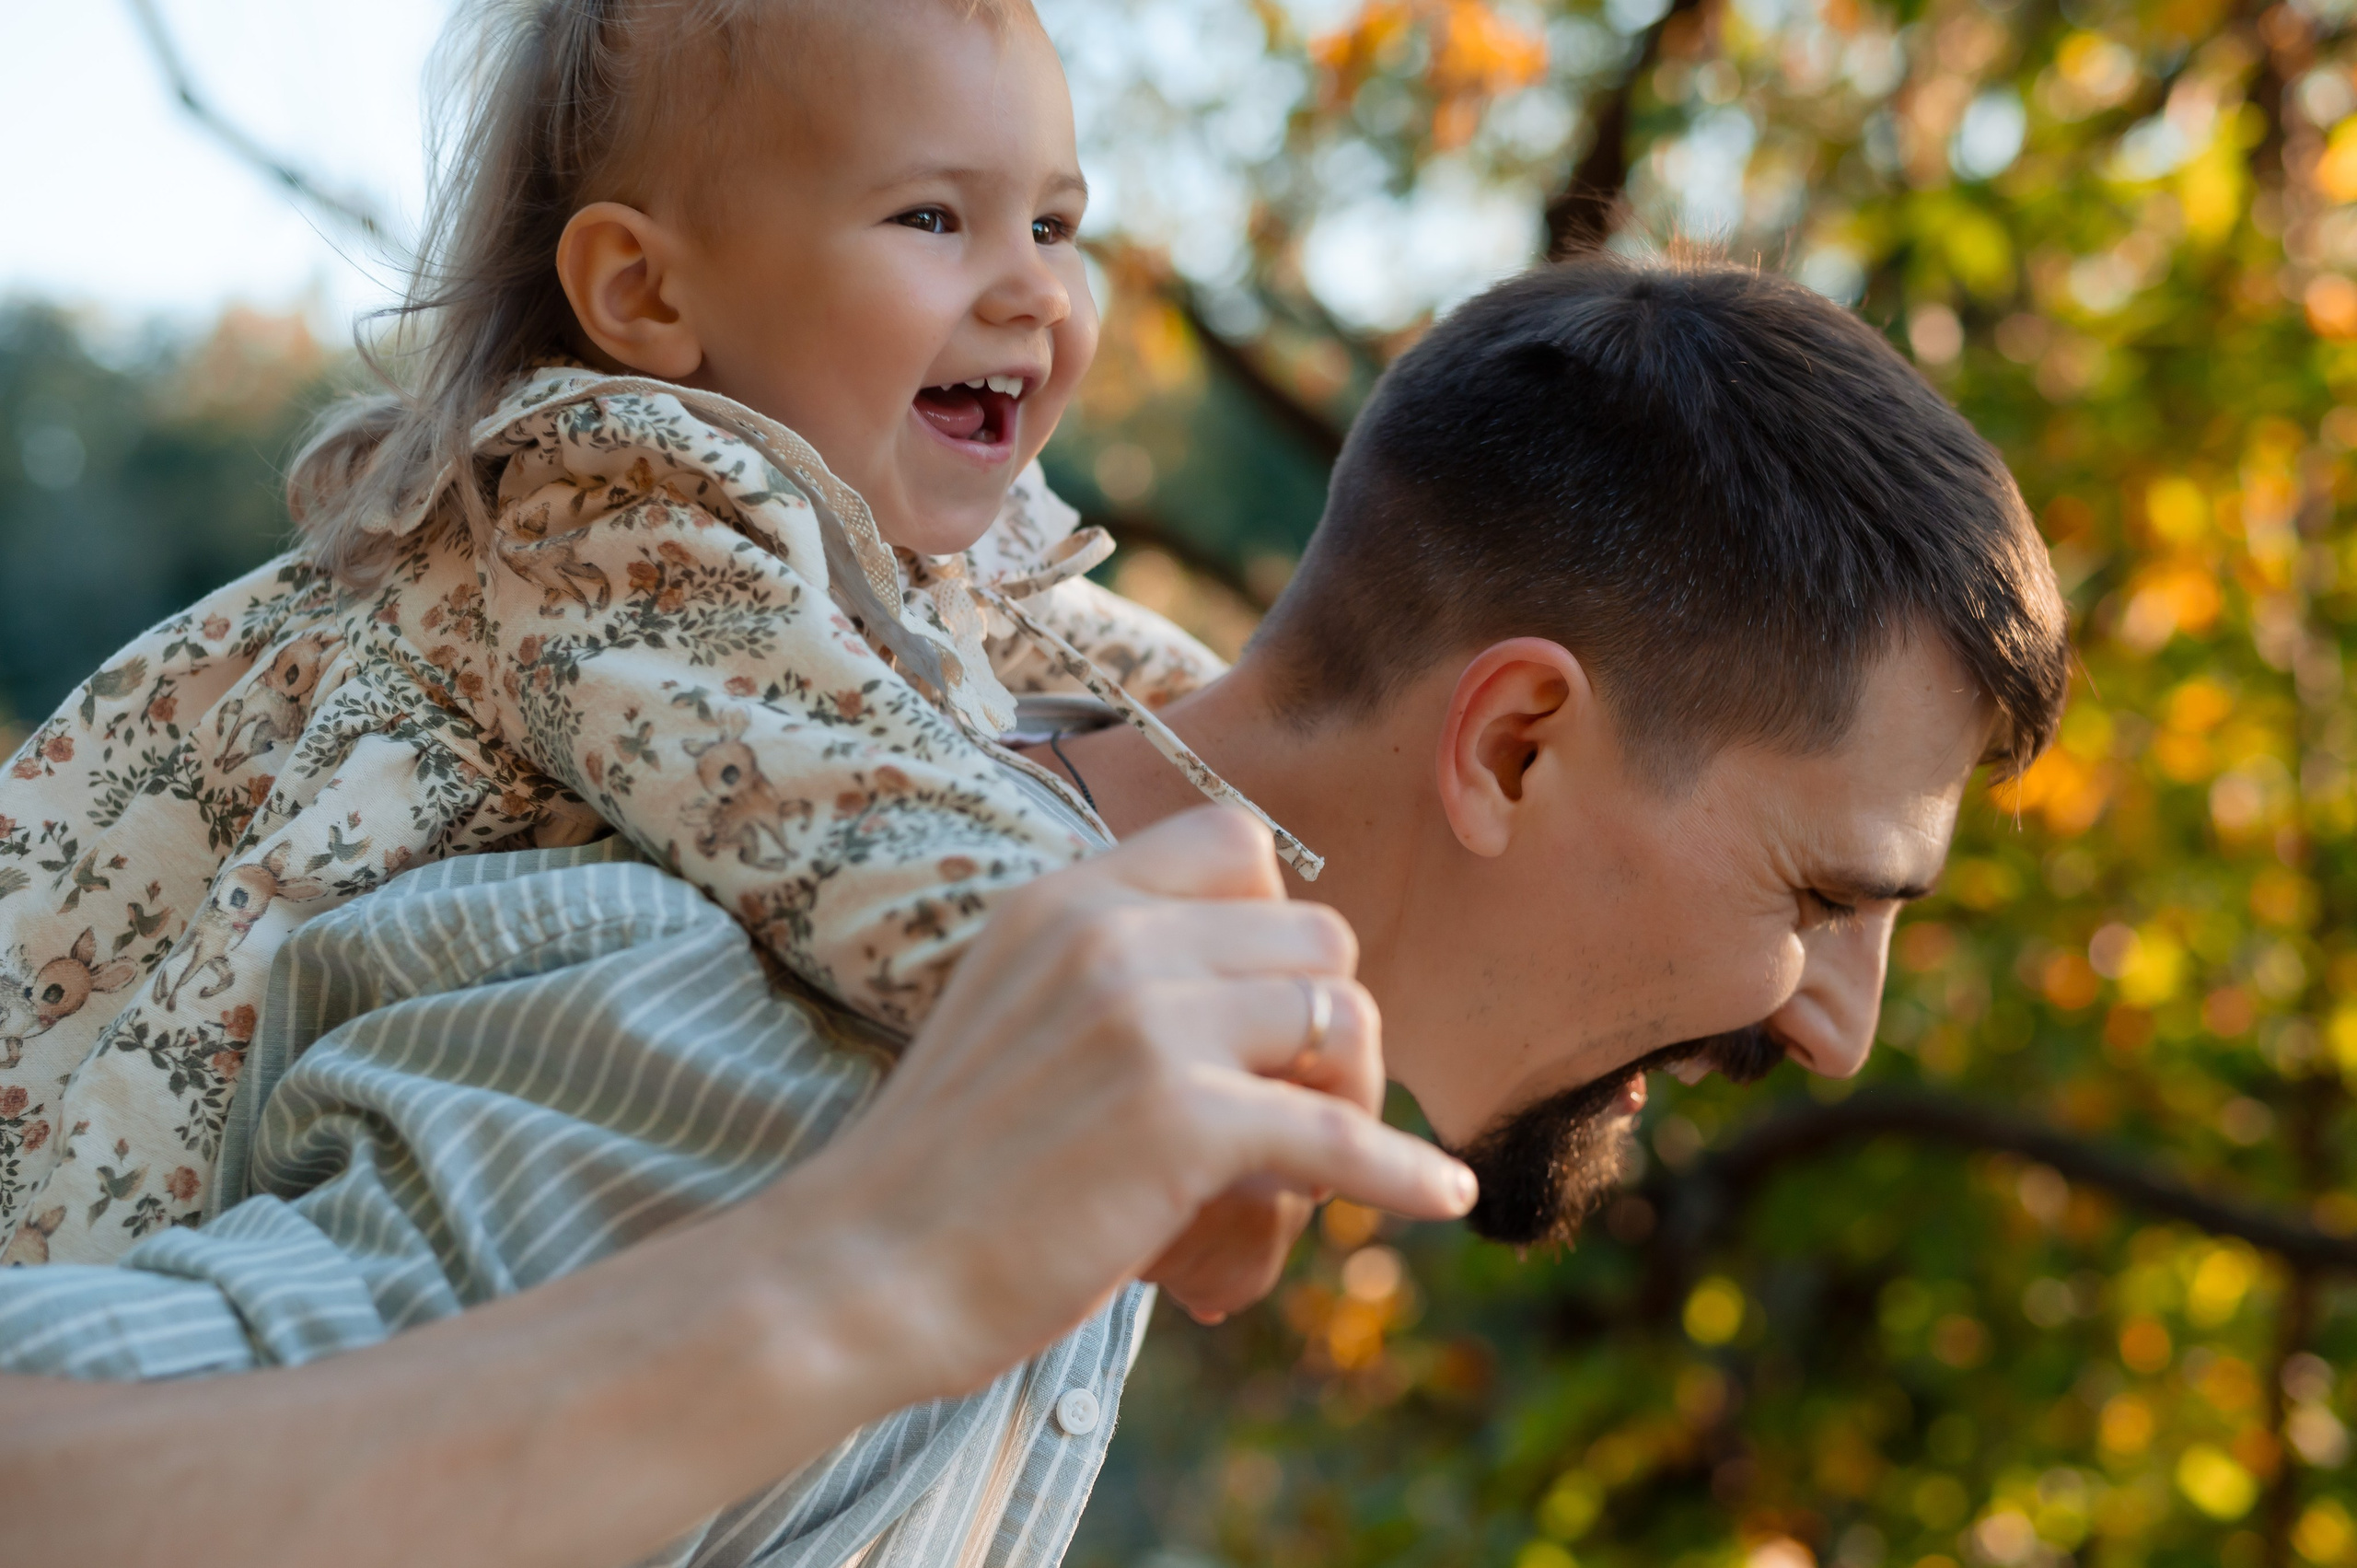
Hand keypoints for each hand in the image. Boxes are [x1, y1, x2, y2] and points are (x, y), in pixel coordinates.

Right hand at [765, 806, 1475, 1404]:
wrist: (857, 1272)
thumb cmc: (941, 1170)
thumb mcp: (1008, 1013)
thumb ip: (1107, 976)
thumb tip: (1240, 994)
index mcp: (1065, 901)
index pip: (1236, 840)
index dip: (1278, 924)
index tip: (1267, 1009)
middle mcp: (1108, 935)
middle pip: (1314, 934)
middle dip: (1330, 1024)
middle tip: (1299, 1111)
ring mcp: (1144, 1022)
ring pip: (1338, 1019)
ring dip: (1351, 1098)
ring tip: (1313, 1171)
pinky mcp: (1178, 1122)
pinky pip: (1338, 1133)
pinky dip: (1401, 1173)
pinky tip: (1439, 1200)